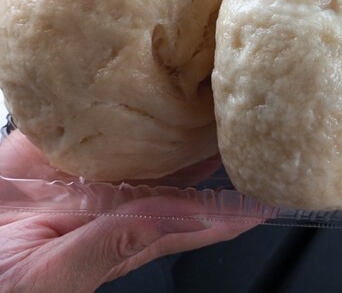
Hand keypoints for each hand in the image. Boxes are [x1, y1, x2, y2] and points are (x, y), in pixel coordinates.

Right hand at [0, 131, 259, 291]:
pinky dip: (131, 110)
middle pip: (182, 181)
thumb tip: (169, 218)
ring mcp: (93, 176)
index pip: (193, 224)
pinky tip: (153, 92)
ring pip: (153, 150)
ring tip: (219, 112)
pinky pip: (107, 127)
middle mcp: (117, 204)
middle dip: (217, 163)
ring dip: (185, 132)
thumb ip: (109, 245)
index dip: (232, 215)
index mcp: (122, 237)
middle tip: (252, 138)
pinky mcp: (62, 151)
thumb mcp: (48, 274)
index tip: (268, 202)